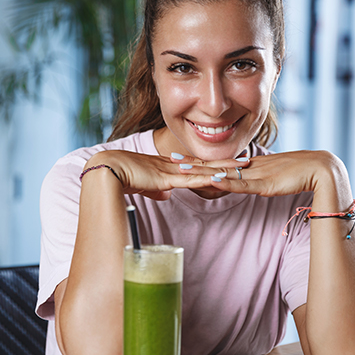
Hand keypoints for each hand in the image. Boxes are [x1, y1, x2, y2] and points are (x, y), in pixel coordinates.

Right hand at [83, 150, 249, 199]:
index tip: (230, 163)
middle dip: (227, 163)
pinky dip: (207, 178)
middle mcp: (172, 166)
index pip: (196, 165)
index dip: (214, 164)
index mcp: (168, 167)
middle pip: (206, 164)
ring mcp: (171, 171)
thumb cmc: (120, 177)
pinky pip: (191, 179)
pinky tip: (222, 177)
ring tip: (244, 166)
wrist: (106, 170)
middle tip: (248, 159)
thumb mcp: (143, 185)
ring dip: (224, 169)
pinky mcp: (166, 178)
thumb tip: (166, 195)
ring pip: (204, 170)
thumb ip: (156, 189)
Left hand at [173, 150, 346, 197]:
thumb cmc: (303, 174)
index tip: (182, 159)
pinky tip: (212, 180)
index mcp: (252, 165)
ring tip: (181, 169)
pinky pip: (242, 184)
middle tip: (170, 160)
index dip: (201, 161)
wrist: (324, 170)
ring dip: (202, 171)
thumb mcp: (275, 177)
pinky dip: (227, 182)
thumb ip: (260, 180)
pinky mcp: (265, 183)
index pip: (221, 163)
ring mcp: (257, 174)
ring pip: (224, 172)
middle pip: (216, 165)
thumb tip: (248, 184)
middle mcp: (251, 166)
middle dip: (193, 163)